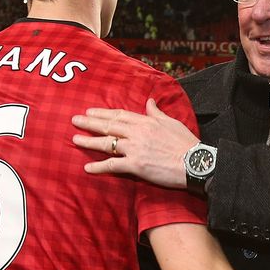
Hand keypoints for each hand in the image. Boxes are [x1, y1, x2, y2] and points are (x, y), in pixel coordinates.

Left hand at [72, 99, 198, 188]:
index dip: (103, 113)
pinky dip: (99, 167)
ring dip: (89, 141)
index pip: (119, 115)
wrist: (195, 163)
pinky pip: (113, 165)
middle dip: (90, 123)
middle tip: (75, 120)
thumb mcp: (172, 122)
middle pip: (109, 126)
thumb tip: (149, 101)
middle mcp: (138, 133)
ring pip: (107, 143)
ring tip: (75, 140)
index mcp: (146, 121)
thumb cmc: (186, 143)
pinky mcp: (136, 165)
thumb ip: (157, 112)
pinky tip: (87, 168)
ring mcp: (135, 149)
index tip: (90, 111)